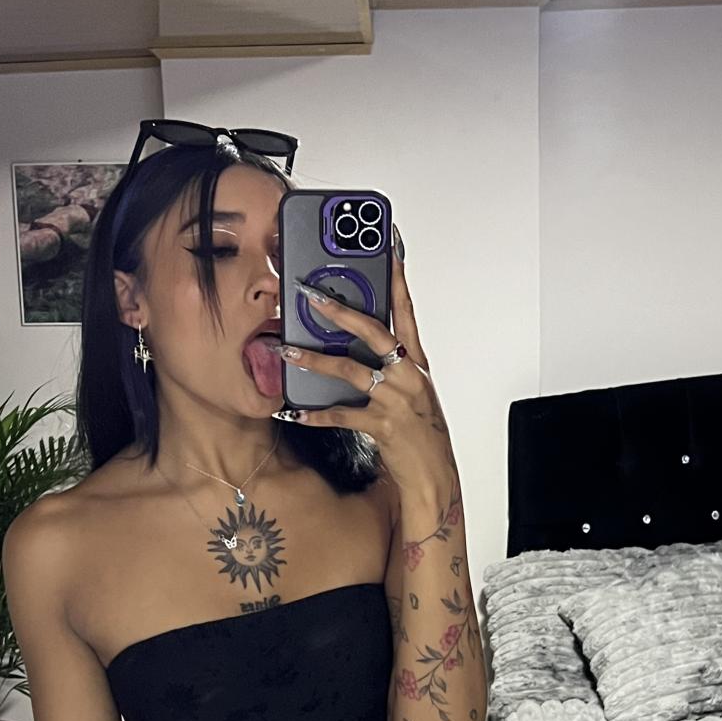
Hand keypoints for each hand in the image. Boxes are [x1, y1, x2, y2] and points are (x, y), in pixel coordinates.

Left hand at [272, 227, 453, 491]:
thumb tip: (357, 341)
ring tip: (287, 350)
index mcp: (416, 362)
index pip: (406, 310)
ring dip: (315, 359)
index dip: (397, 276)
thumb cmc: (421, 432)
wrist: (434, 475)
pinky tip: (293, 411)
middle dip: (340, 310)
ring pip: (350, 370)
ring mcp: (396, 400)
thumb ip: (390, 364)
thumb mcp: (412, 390)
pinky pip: (341, 416)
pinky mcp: (382, 425)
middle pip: (374, 331)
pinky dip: (314, 414)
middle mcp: (408, 375)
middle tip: (311, 294)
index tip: (388, 245)